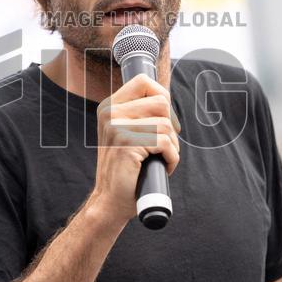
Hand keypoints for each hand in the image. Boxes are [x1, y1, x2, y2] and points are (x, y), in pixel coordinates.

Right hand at [91, 74, 180, 225]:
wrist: (110, 200)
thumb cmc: (125, 168)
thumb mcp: (126, 133)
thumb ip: (139, 113)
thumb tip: (166, 98)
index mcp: (109, 107)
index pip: (144, 81)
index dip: (162, 97)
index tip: (164, 120)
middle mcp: (110, 113)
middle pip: (161, 102)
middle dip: (170, 126)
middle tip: (162, 145)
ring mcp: (117, 127)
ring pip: (166, 125)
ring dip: (172, 146)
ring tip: (159, 158)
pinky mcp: (127, 144)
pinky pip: (166, 143)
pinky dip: (171, 158)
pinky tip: (160, 166)